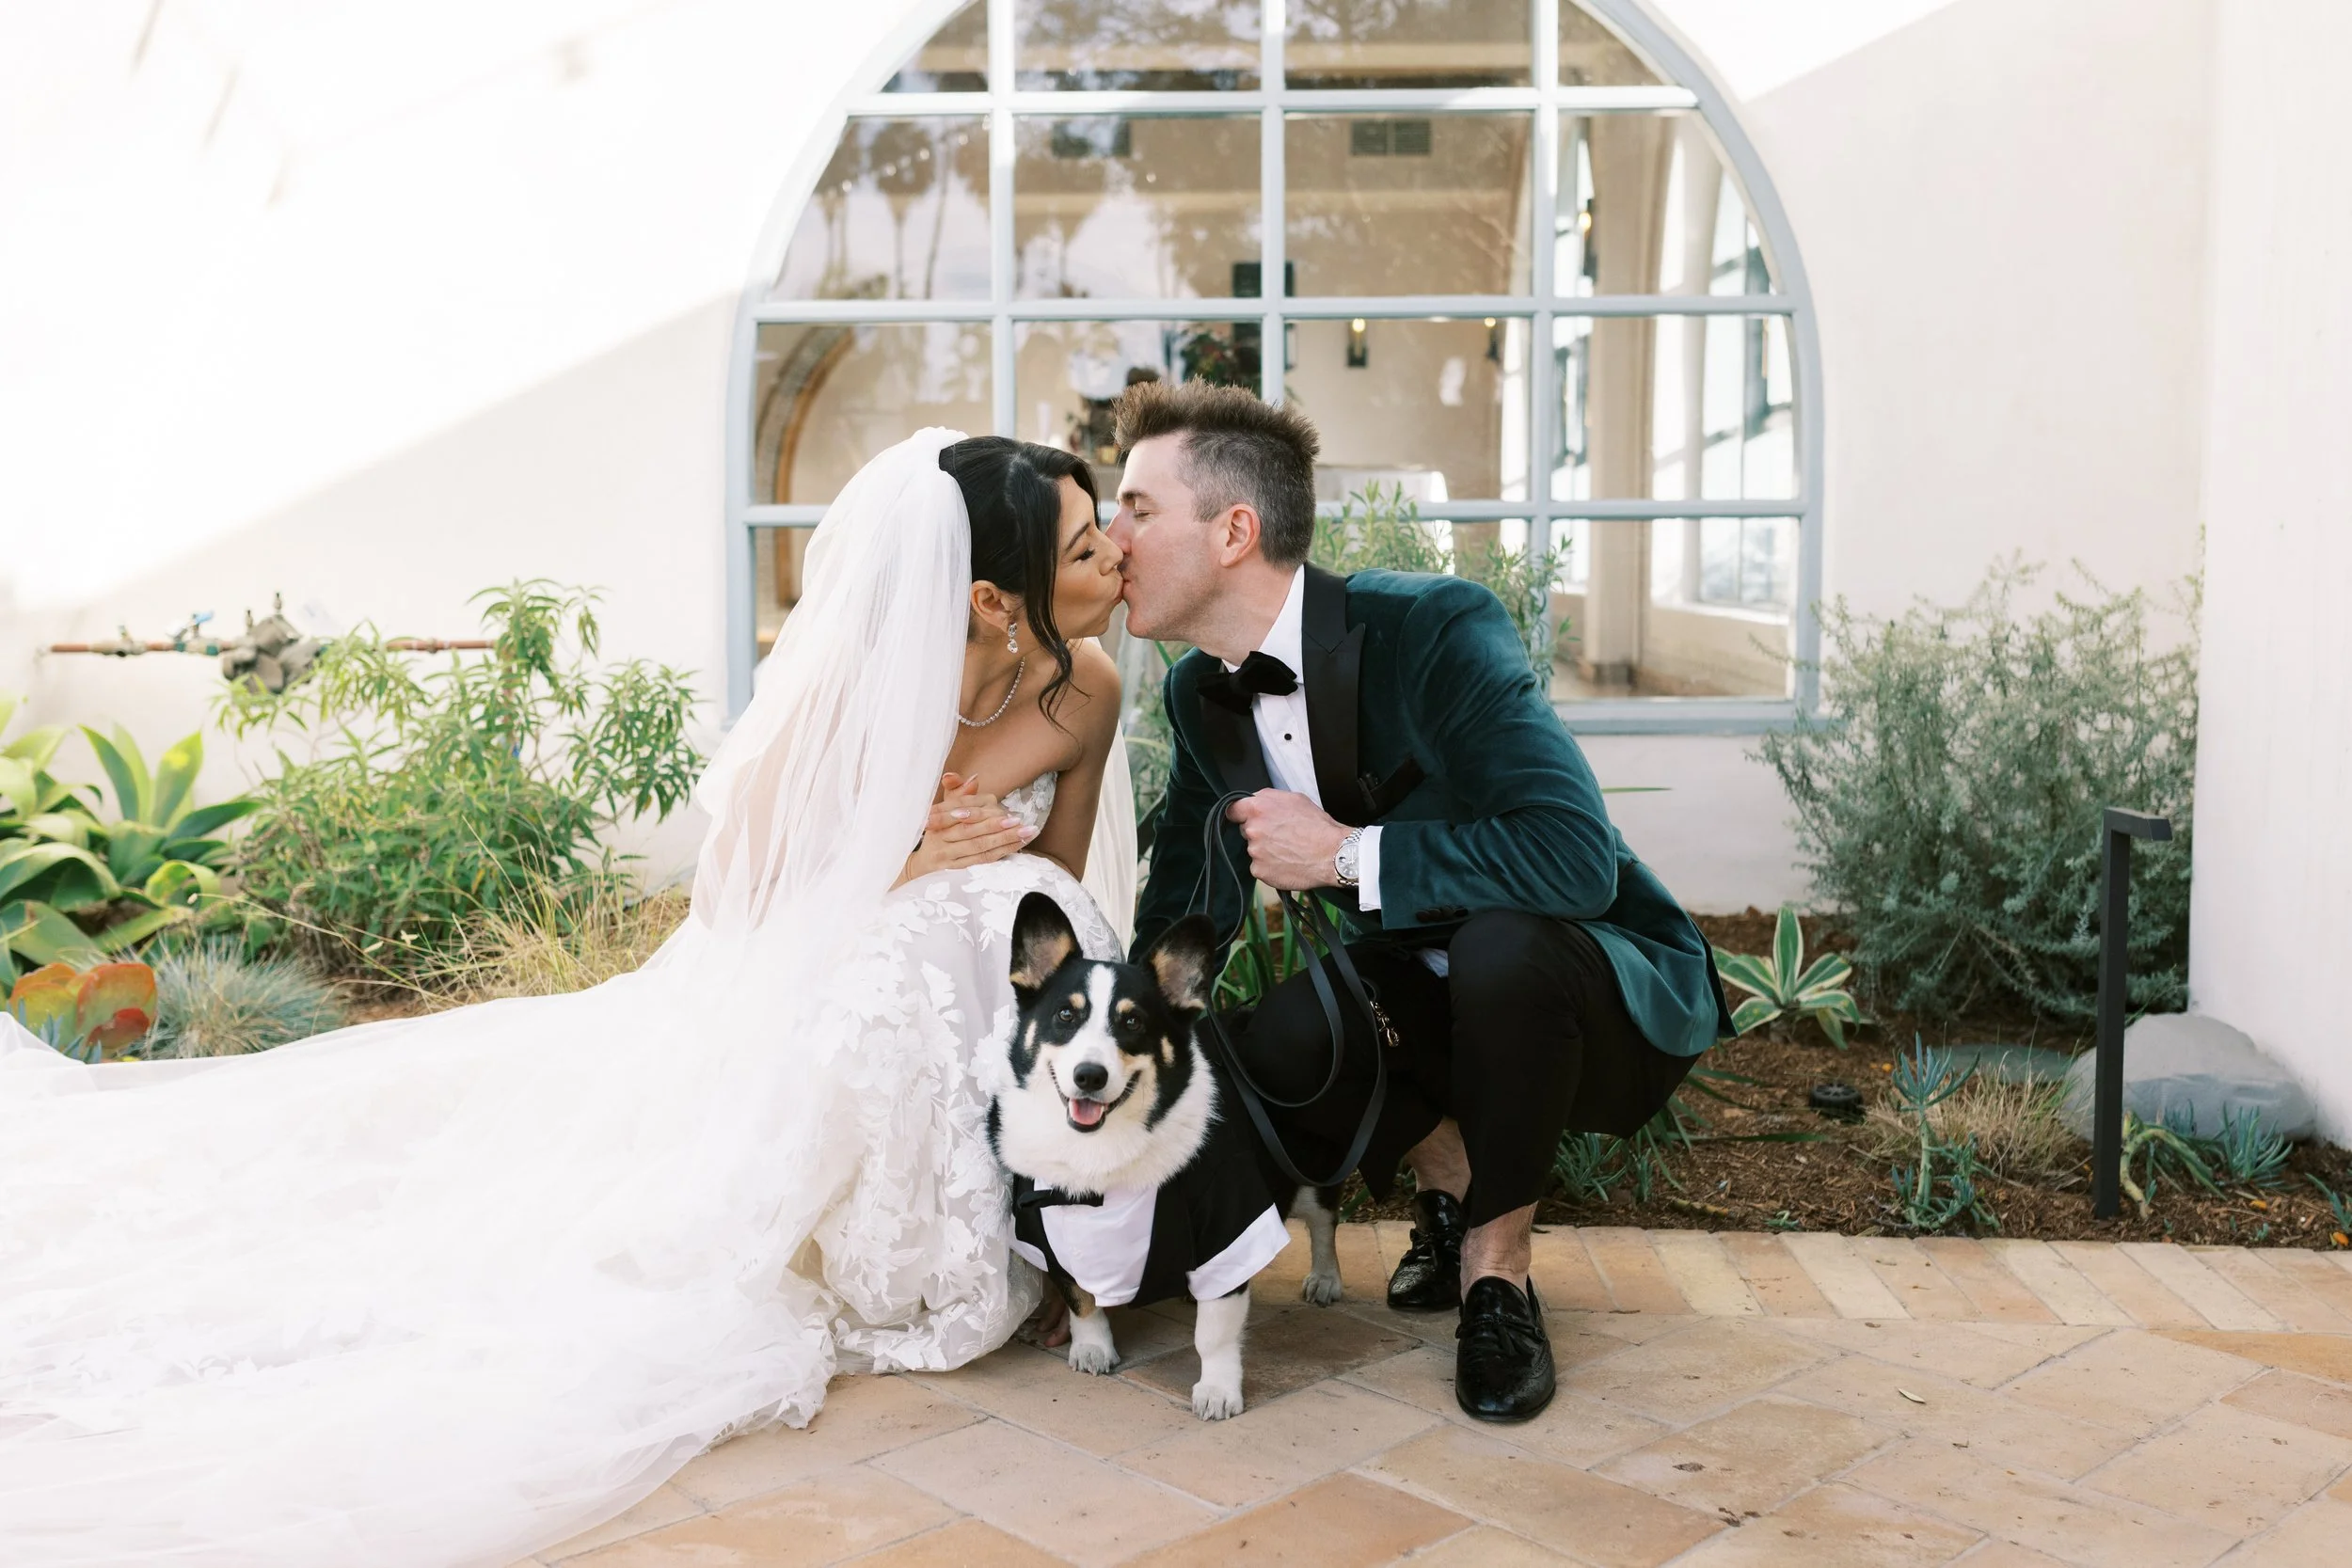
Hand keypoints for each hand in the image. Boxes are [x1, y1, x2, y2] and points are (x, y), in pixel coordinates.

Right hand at [899, 774, 1033, 884]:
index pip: (962, 813)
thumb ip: (957, 791)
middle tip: (1021, 822)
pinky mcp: (955, 869)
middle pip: (971, 832)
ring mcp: (947, 855)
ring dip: (1004, 841)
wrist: (922, 863)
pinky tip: (1017, 846)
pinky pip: (981, 861)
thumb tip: (974, 778)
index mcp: (937, 819)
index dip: (984, 813)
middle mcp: (940, 838)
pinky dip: (1000, 853)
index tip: (1008, 813)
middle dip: (998, 827)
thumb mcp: (943, 808)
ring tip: (1027, 833)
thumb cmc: (937, 829)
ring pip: (979, 848)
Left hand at [1226, 790, 1348, 891]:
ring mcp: (1255, 852)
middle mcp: (1253, 829)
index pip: (1232, 809)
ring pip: (1254, 850)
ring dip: (1265, 850)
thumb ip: (1268, 798)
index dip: (1240, 814)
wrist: (1333, 854)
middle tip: (1280, 836)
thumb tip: (1255, 801)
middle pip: (1245, 830)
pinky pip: (1259, 867)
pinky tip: (1287, 863)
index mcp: (1258, 808)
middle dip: (1258, 832)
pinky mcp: (1259, 871)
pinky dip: (1270, 866)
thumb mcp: (1295, 799)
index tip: (1244, 818)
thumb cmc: (1318, 826)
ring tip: (1289, 851)